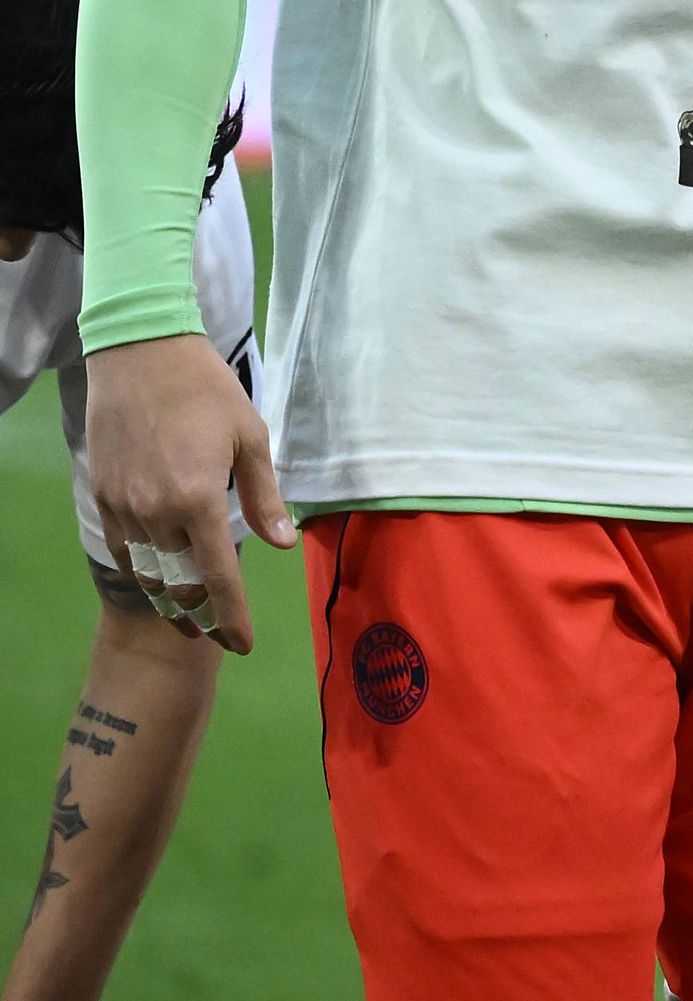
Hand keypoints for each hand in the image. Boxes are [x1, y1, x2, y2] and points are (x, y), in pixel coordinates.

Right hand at [84, 333, 289, 652]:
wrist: (140, 356)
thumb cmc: (207, 391)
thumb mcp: (251, 437)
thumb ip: (264, 497)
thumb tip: (282, 545)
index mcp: (199, 500)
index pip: (217, 578)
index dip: (231, 616)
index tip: (243, 643)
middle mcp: (156, 513)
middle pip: (178, 585)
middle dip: (200, 618)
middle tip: (218, 636)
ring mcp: (124, 507)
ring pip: (147, 574)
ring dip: (169, 603)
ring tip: (190, 622)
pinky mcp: (103, 496)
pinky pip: (124, 550)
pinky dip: (143, 573)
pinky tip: (159, 581)